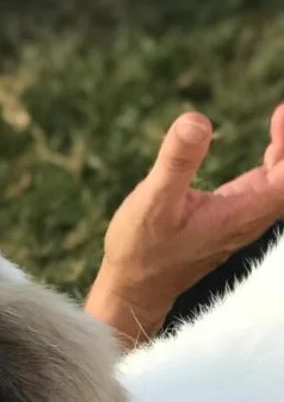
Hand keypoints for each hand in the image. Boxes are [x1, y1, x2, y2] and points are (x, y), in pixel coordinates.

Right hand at [86, 105, 283, 343]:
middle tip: (279, 113)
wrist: (133, 288)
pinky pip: (269, 188)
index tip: (280, 113)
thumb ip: (177, 162)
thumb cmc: (141, 251)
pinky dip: (275, 163)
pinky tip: (271, 146)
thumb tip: (196, 120)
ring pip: (281, 184)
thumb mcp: (153, 202)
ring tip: (279, 118)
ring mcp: (243, 219)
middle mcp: (250, 218)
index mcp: (241, 214)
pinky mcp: (232, 218)